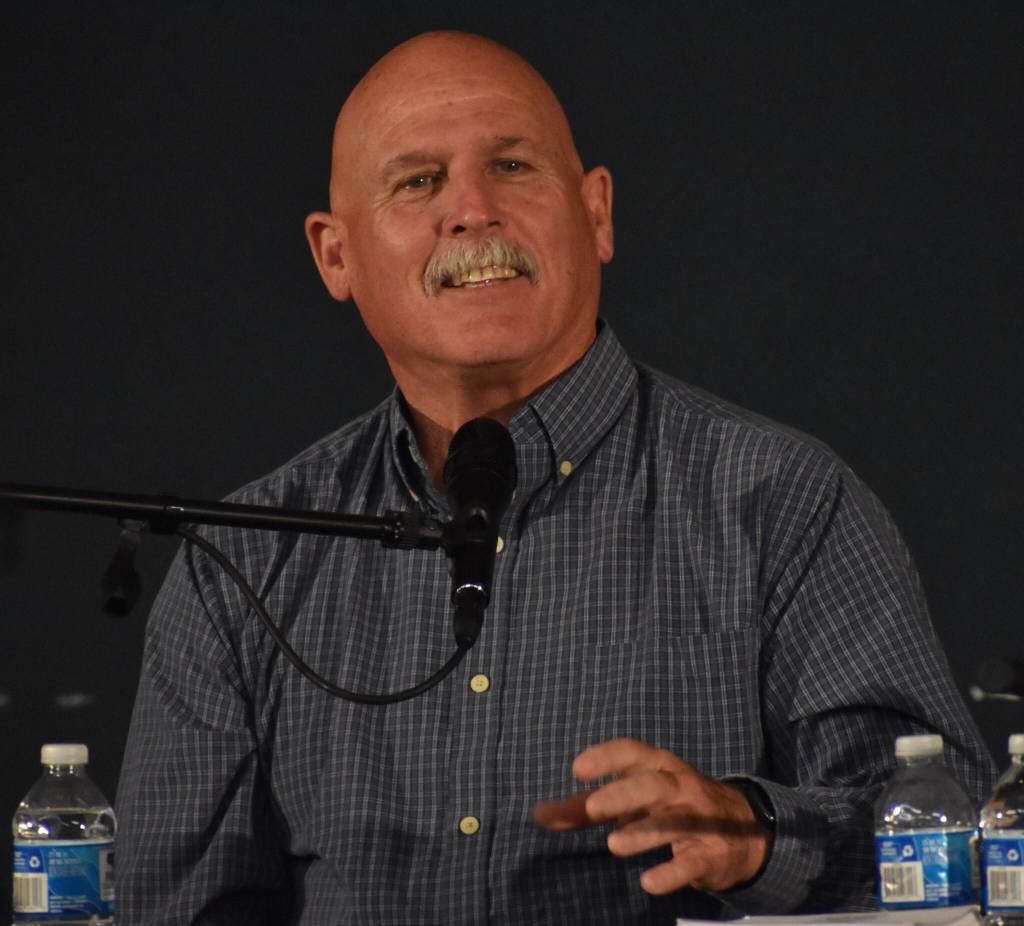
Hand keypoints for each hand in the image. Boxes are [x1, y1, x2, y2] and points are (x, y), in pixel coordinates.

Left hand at [532, 738, 770, 894]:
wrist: (745, 832)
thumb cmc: (671, 807)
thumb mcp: (631, 799)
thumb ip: (584, 808)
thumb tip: (538, 814)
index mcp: (659, 767)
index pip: (633, 752)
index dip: (607, 757)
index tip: (578, 769)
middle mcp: (680, 787)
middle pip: (654, 783)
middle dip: (624, 793)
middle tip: (592, 808)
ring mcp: (699, 820)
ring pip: (673, 822)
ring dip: (645, 832)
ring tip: (613, 845)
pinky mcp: (710, 855)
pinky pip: (692, 862)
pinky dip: (672, 871)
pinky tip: (649, 882)